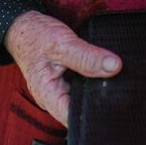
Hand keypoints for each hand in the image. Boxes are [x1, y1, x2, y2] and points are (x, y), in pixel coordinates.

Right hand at [3, 10, 122, 125]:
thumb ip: (87, 57)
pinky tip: (108, 71)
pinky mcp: (69, 80)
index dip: (94, 114)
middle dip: (101, 100)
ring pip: (86, 96)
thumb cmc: (35, 36)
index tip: (115, 102)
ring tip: (115, 78)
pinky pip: (86, 84)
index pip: (74, 119)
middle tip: (120, 88)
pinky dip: (97, 78)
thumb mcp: (62, 44)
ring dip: (100, 88)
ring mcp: (62, 89)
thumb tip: (114, 67)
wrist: (25, 25)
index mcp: (48, 96)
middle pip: (83, 109)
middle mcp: (55, 97)